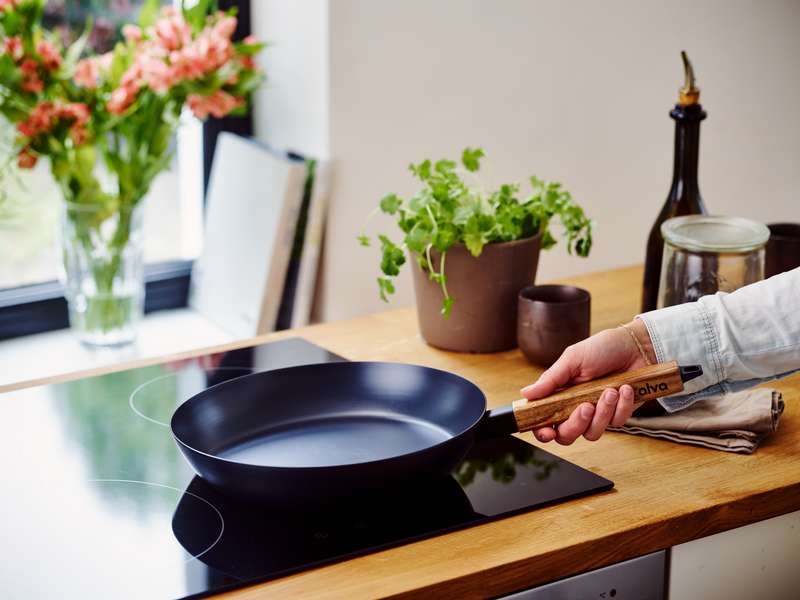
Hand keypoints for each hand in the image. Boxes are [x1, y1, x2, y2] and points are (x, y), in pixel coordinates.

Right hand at [519, 319, 655, 444]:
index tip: (548, 432)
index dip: (543, 432)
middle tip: (586, 407)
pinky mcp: (618, 415)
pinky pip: (617, 423)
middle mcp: (575, 408)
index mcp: (559, 395)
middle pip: (567, 436)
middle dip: (575, 425)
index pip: (544, 421)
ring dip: (602, 412)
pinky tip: (625, 389)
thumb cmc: (601, 349)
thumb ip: (550, 379)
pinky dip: (622, 406)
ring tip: (610, 390)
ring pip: (592, 433)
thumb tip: (526, 394)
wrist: (636, 347)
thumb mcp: (572, 359)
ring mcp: (597, 414)